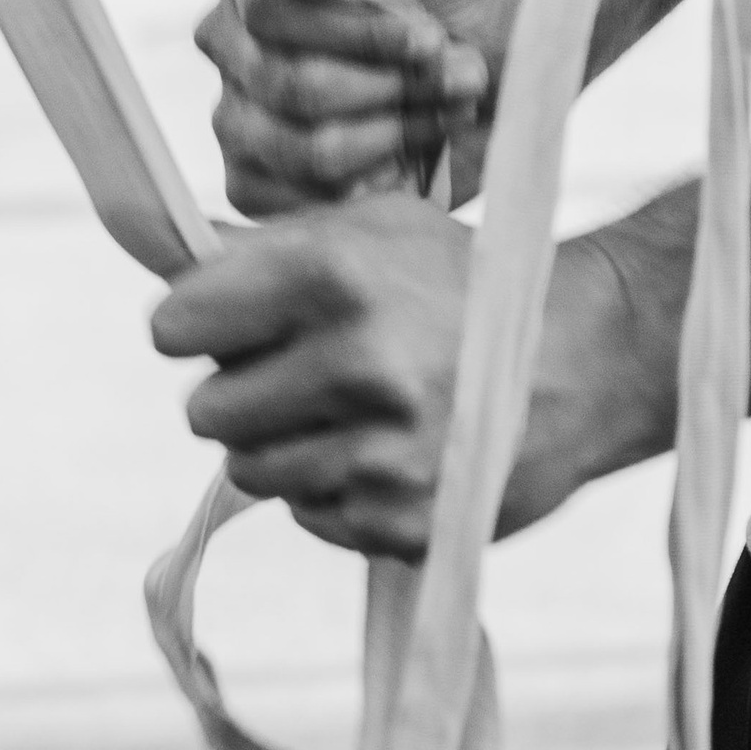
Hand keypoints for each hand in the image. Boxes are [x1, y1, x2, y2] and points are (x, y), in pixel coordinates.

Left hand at [151, 199, 676, 558]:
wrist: (587, 354)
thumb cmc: (462, 278)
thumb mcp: (377, 229)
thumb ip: (267, 248)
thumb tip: (163, 263)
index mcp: (335, 274)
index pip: (175, 323)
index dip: (194, 323)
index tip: (224, 323)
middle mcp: (356, 361)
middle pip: (204, 409)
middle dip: (242, 390)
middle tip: (302, 369)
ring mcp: (380, 450)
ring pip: (249, 471)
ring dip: (284, 444)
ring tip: (353, 408)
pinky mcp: (401, 520)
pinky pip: (309, 516)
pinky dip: (334, 489)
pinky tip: (389, 447)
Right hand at [194, 0, 508, 213]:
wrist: (486, 53)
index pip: (271, 6)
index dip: (354, 30)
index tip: (430, 38)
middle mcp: (227, 39)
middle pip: (291, 83)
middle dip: (389, 86)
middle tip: (461, 79)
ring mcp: (233, 115)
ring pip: (304, 147)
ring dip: (395, 134)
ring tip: (454, 110)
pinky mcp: (250, 183)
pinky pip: (297, 203)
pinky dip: (370, 186)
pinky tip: (412, 160)